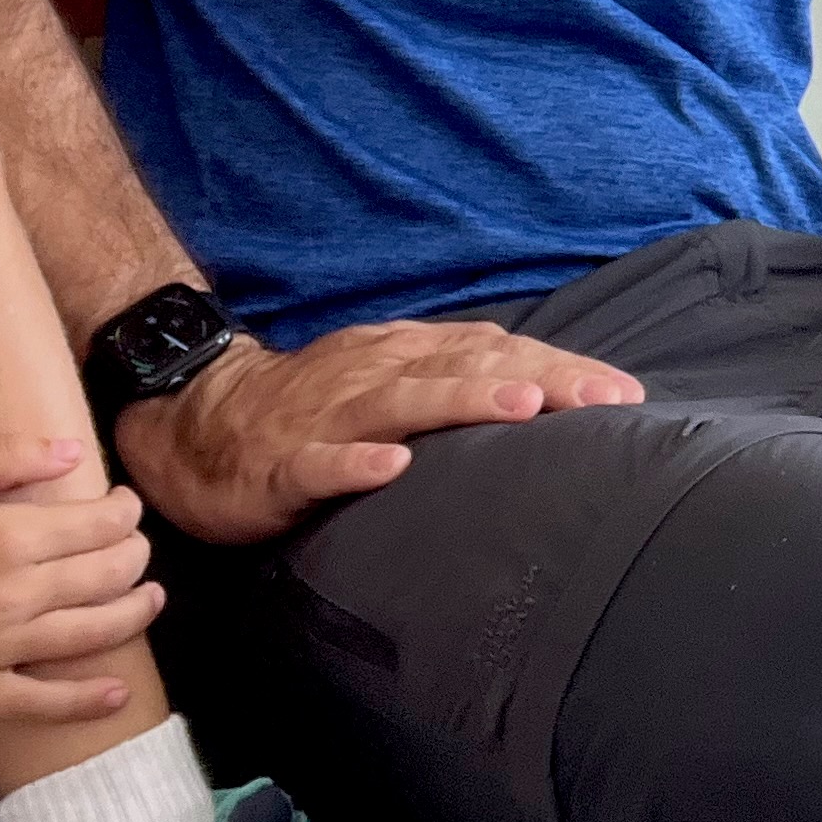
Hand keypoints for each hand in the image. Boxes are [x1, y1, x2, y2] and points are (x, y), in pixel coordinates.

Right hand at [0, 436, 161, 719]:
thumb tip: (73, 451)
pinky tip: (117, 692)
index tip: (125, 504)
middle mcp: (13, 598)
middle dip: (135, 557)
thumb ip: (5, 457)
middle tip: (136, 546)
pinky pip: (43, 703)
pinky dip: (87, 701)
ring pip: (91, 634)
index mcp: (7, 540)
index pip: (99, 526)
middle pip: (106, 577)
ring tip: (151, 599)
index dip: (125, 512)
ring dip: (133, 614)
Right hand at [117, 320, 643, 543]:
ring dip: (464, 403)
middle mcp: (375, 373)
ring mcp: (328, 417)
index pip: (497, 352)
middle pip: (466, 369)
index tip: (624, 393)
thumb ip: (457, 378)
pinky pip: (320, 462)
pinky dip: (356, 463)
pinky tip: (391, 469)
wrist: (197, 419)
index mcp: (406, 355)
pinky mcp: (281, 464)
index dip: (561, 368)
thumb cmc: (313, 406)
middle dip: (539, 381)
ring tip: (523, 409)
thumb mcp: (390, 378)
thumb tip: (546, 387)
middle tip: (602, 400)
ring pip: (403, 403)